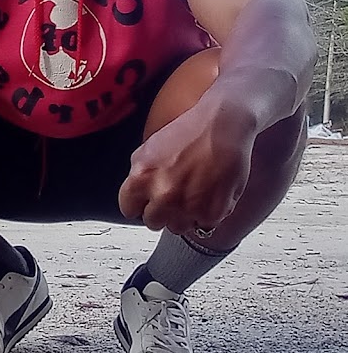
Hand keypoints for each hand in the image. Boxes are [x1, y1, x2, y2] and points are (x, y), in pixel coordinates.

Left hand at [118, 102, 253, 233]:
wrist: (223, 125)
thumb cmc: (189, 132)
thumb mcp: (149, 148)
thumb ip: (138, 175)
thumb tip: (135, 195)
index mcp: (141, 178)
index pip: (128, 209)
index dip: (140, 203)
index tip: (147, 200)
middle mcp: (163, 195)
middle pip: (152, 221)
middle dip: (161, 210)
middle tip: (174, 194)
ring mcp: (188, 206)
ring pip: (177, 227)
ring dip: (183, 215)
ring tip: (193, 192)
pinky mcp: (212, 213)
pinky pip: (202, 225)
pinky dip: (206, 213)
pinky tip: (209, 193)